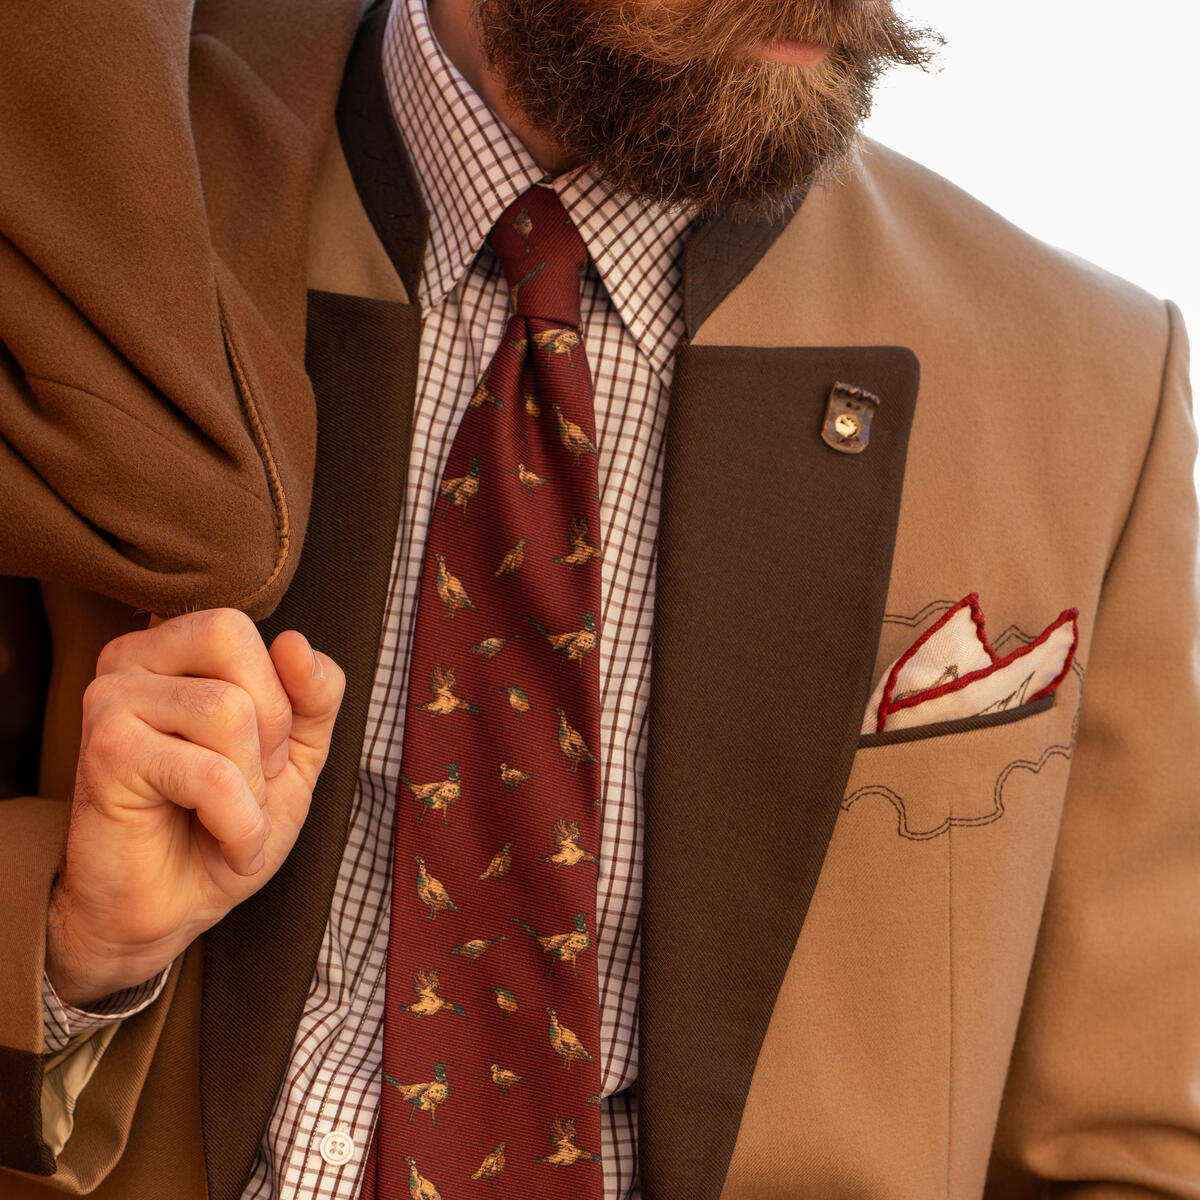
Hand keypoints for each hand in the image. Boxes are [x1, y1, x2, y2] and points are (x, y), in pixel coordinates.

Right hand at [45, 609, 344, 1007]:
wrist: (169, 910)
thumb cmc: (225, 824)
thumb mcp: (296, 751)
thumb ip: (314, 694)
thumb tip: (295, 642)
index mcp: (174, 649)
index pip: (251, 629)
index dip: (282, 698)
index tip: (260, 755)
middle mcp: (131, 658)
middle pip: (234, 642)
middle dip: (269, 728)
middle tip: (248, 784)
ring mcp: (111, 699)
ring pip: (229, 708)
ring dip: (253, 786)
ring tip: (229, 817)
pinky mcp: (105, 751)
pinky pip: (211, 772)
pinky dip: (240, 823)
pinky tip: (227, 845)